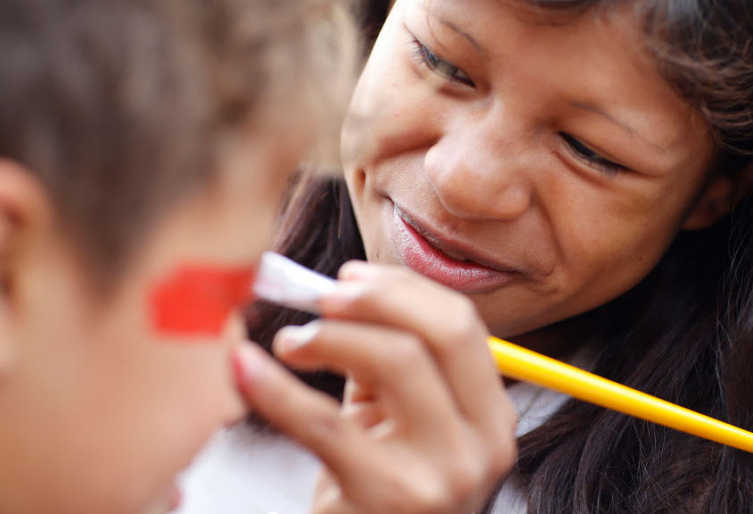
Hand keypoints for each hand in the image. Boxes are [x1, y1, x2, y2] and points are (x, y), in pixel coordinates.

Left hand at [234, 261, 517, 513]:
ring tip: (290, 342)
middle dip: (376, 299)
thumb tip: (343, 289)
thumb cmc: (381, 484)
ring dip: (330, 334)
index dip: (403, 289)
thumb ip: (390, 359)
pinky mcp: (387, 496)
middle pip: (442, 332)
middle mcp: (481, 444)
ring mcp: (443, 472)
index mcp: (491, 417)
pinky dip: (275, 388)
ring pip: (397, 359)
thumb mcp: (401, 421)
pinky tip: (245, 366)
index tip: (350, 277)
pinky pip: (323, 422)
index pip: (462, 326)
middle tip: (321, 297)